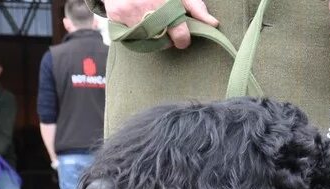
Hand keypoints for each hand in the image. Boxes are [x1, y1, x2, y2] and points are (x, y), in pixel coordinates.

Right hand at [103, 0, 217, 48]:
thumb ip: (196, 7)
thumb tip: (213, 24)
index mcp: (166, 5)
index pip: (180, 36)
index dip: (183, 40)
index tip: (182, 38)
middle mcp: (147, 12)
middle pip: (163, 42)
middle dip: (166, 37)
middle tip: (163, 23)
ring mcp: (130, 15)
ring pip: (147, 40)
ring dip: (150, 34)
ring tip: (149, 17)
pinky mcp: (116, 17)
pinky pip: (130, 35)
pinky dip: (134, 30)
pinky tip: (135, 17)